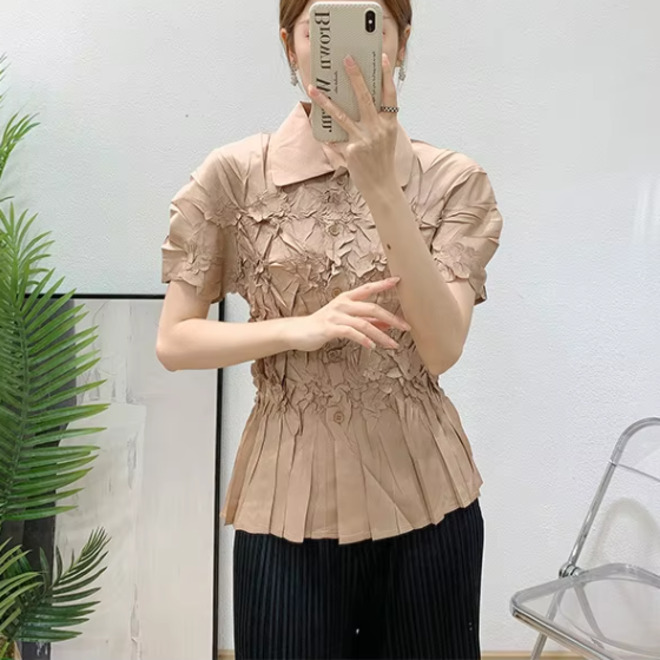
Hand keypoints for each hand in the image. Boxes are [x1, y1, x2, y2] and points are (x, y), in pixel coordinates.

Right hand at [286, 276, 410, 352]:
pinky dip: (363, 339)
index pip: (368, 288)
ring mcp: (336, 315)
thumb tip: (388, 324)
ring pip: (364, 323)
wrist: (298, 332)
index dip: (383, 284)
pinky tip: (372, 346)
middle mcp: (342, 304)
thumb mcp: (346, 320)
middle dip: (392, 318)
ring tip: (393, 344)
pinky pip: (350, 333)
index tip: (398, 280)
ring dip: (381, 335)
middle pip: (372, 308)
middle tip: (406, 327)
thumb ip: (366, 321)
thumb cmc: (323, 325)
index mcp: (346, 298)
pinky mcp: (330, 328)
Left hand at [307, 53, 398, 194]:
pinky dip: (323, 133)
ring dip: (325, 101)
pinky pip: (333, 139)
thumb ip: (378, 121)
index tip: (381, 58)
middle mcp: (377, 129)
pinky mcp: (351, 151)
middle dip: (355, 77)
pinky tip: (313, 123)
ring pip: (341, 115)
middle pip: (365, 97)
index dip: (386, 75)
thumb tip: (360, 103)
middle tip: (346, 60)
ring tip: (312, 88)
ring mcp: (363, 140)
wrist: (381, 186)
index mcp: (389, 124)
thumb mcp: (386, 138)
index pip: (389, 94)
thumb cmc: (382, 161)